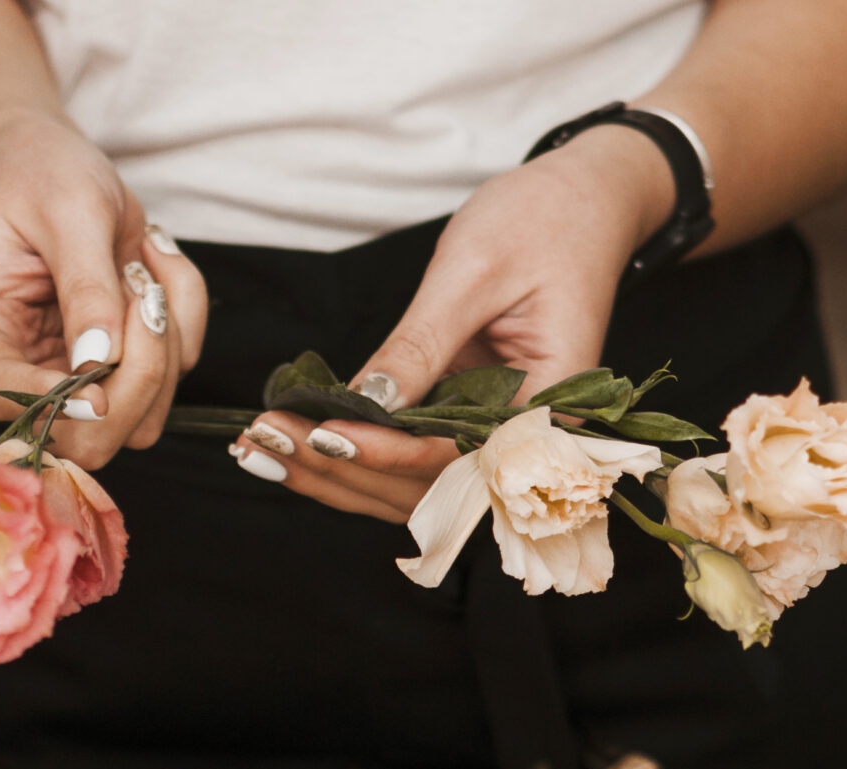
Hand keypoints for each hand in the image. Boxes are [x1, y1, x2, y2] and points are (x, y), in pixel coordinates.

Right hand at [0, 113, 208, 470]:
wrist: (51, 164)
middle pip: (85, 440)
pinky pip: (178, 371)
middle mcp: (25, 371)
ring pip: (140, 419)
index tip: (102, 373)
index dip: (57, 404)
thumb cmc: (42, 177)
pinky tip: (151, 263)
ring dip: (165, 344)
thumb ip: (85, 286)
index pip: (5, 399)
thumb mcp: (66, 212)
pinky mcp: (123, 368)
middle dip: (135, 378)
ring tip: (141, 265)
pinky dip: (184, 315)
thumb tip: (101, 360)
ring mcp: (77, 378)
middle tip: (142, 293)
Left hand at [234, 126, 673, 518]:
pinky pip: (412, 454)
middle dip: (344, 472)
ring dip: (338, 475)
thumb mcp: (472, 272)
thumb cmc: (544, 220)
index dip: (386, 454)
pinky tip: (295, 440)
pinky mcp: (471, 419)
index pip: (461, 454)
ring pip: (414, 485)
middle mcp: (531, 436)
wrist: (585, 202)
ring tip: (262, 448)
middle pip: (431, 488)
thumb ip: (421, 345)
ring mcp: (500, 433)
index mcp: (554, 402)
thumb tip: (365, 403)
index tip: (320, 437)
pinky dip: (355, 452)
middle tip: (264, 443)